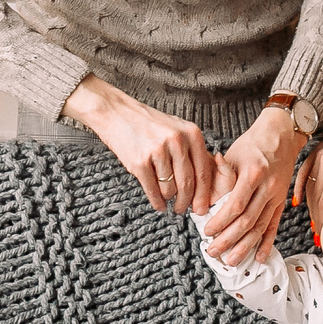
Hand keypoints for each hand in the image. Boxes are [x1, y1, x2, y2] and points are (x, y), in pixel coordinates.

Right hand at [63, 76, 217, 213]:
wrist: (116, 113)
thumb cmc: (148, 123)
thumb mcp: (177, 129)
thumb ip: (192, 150)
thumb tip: (206, 180)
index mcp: (191, 133)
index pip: (203, 171)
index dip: (203, 194)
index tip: (202, 208)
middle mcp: (177, 141)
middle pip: (188, 183)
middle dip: (187, 202)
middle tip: (183, 210)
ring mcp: (157, 151)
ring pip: (170, 188)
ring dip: (170, 200)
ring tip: (169, 202)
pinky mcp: (139, 162)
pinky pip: (152, 190)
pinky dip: (157, 202)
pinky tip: (159, 205)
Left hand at [204, 108, 306, 266]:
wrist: (281, 135)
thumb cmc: (252, 144)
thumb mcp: (232, 155)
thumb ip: (220, 177)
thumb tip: (204, 200)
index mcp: (253, 173)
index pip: (236, 205)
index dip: (221, 221)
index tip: (207, 232)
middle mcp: (267, 187)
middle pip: (248, 220)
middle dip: (229, 239)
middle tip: (214, 252)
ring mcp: (277, 196)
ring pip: (260, 227)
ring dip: (245, 247)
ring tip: (232, 261)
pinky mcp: (282, 201)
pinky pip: (274, 225)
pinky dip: (267, 243)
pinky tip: (259, 257)